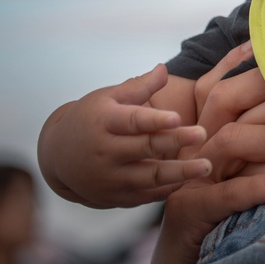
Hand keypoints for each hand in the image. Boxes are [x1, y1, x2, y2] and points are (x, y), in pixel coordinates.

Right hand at [37, 64, 209, 207]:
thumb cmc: (91, 119)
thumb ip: (139, 86)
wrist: (58, 156)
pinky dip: (168, 189)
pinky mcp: (116, 197)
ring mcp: (109, 178)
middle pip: (145, 148)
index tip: (177, 117)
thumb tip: (164, 69)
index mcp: (104, 122)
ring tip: (206, 166)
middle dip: (175, 141)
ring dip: (180, 173)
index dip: (154, 120)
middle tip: (203, 134)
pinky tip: (190, 180)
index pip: (132, 121)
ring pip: (149, 177)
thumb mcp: (108, 98)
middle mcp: (105, 152)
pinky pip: (146, 195)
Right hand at [153, 80, 264, 263]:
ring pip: (232, 141)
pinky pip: (224, 194)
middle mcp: (201, 141)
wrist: (190, 250)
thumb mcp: (253, 160)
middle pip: (230, 101)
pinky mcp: (190, 209)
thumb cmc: (232, 200)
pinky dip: (256, 187)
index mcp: (212, 123)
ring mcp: (193, 174)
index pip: (235, 83)